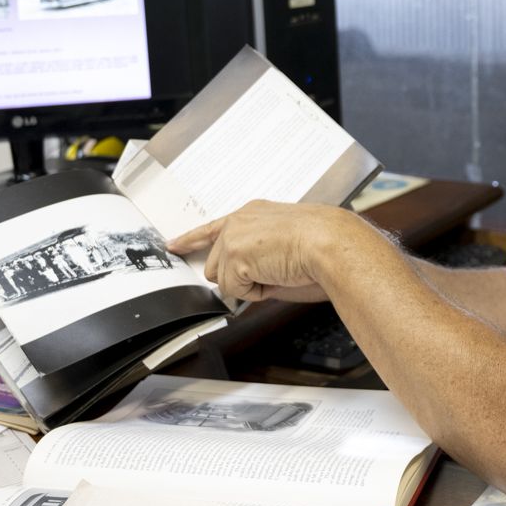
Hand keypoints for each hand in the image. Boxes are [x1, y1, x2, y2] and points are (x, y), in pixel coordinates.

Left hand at [167, 200, 350, 301]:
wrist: (331, 243)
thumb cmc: (323, 245)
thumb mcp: (285, 246)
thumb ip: (257, 258)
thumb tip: (247, 282)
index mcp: (254, 213)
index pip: (214, 227)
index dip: (191, 238)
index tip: (174, 244)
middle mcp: (240, 220)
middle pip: (216, 264)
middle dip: (238, 278)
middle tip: (272, 273)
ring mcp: (234, 237)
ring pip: (223, 280)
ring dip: (249, 285)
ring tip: (280, 270)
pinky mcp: (234, 256)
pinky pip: (235, 291)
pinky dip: (256, 293)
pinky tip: (277, 275)